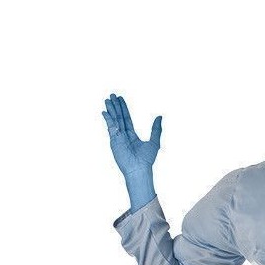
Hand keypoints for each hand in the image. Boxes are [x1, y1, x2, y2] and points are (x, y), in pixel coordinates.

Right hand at [102, 93, 160, 208]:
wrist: (139, 169)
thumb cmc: (146, 160)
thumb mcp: (154, 142)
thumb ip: (156, 129)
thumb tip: (159, 117)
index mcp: (132, 135)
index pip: (126, 119)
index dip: (123, 108)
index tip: (120, 99)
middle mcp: (123, 135)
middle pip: (119, 117)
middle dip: (115, 106)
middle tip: (112, 95)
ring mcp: (118, 138)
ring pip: (114, 120)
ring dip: (111, 110)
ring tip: (108, 100)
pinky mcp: (114, 141)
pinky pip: (110, 127)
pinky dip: (108, 119)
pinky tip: (105, 112)